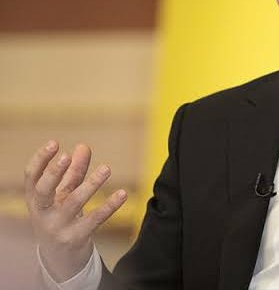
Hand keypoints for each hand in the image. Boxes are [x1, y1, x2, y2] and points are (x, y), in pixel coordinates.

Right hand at [23, 141, 126, 281]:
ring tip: (106, 168)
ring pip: (73, 203)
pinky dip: (109, 206)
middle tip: (66, 157)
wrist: (59, 258)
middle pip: (43, 191)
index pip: (31, 177)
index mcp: (35, 199)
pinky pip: (94, 220)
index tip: (54, 143)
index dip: (40, 159)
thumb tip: (83, 146)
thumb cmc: (60, 216)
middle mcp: (42, 213)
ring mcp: (57, 227)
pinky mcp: (75, 238)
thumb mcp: (64, 194)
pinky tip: (122, 193)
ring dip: (91, 184)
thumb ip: (74, 172)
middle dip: (53, 173)